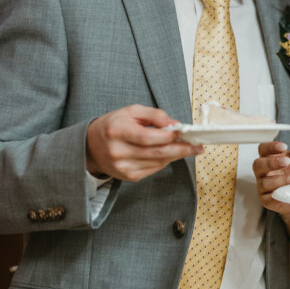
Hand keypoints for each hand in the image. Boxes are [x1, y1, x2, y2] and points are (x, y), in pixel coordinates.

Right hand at [86, 105, 202, 181]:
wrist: (91, 146)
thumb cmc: (114, 125)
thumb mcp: (131, 111)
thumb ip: (154, 115)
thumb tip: (175, 124)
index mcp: (117, 131)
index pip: (148, 137)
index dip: (169, 136)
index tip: (185, 132)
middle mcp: (118, 151)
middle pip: (156, 152)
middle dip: (181, 149)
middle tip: (198, 146)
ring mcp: (123, 167)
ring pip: (158, 162)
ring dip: (176, 155)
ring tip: (190, 148)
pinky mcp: (128, 176)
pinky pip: (154, 168)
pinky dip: (165, 160)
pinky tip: (170, 153)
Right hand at [254, 140, 289, 214]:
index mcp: (270, 158)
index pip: (263, 149)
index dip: (270, 147)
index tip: (283, 146)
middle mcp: (264, 172)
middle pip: (258, 165)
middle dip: (271, 162)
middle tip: (287, 161)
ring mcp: (263, 186)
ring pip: (264, 183)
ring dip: (282, 180)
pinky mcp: (267, 200)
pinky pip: (269, 199)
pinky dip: (281, 195)